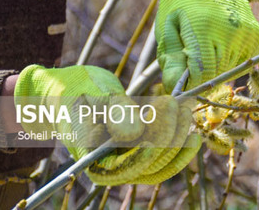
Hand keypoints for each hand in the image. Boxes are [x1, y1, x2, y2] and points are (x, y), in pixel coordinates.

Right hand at [14, 65, 200, 184]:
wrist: (67, 92)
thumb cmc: (74, 91)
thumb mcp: (92, 95)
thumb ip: (113, 113)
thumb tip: (133, 133)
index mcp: (94, 159)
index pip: (131, 164)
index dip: (154, 141)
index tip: (168, 106)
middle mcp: (112, 167)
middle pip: (151, 165)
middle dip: (171, 134)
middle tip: (181, 103)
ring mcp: (126, 160)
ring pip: (161, 163)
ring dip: (179, 138)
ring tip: (188, 110)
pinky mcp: (138, 151)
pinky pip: (163, 157)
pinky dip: (179, 143)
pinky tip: (191, 128)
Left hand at [155, 0, 258, 92]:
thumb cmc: (180, 0)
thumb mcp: (167, 27)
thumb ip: (171, 60)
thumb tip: (176, 89)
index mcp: (204, 26)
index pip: (202, 73)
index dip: (190, 84)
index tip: (181, 84)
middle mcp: (230, 30)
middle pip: (217, 74)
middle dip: (201, 77)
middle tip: (189, 65)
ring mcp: (246, 31)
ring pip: (230, 70)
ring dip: (215, 68)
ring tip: (203, 48)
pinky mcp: (255, 33)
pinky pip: (242, 60)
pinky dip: (229, 60)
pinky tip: (218, 44)